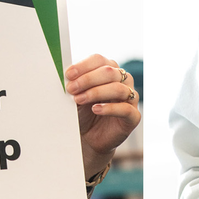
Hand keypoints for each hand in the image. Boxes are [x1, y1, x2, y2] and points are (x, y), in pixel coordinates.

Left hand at [65, 56, 139, 178]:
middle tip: (71, 88)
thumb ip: (75, 84)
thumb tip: (65, 75)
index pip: (99, 60)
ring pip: (118, 88)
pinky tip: (96, 109)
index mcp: (110, 70)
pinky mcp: (133, 116)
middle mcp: (123, 81)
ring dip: (96, 93)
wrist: (89, 138)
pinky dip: (109, 108)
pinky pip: (125, 109)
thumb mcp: (77, 95)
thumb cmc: (84, 113)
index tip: (68, 74)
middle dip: (88, 79)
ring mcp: (131, 98)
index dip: (84, 66)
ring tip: (79, 100)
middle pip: (109, 72)